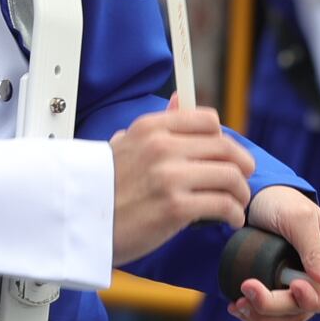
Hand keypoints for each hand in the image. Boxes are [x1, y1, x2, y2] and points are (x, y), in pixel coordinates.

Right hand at [108, 103, 254, 263]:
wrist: (77, 221)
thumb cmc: (101, 188)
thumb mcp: (125, 143)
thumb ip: (157, 123)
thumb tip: (179, 99)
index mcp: (150, 128)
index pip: (208, 121)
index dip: (224, 140)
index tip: (226, 156)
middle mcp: (162, 147)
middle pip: (227, 148)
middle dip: (242, 167)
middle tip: (241, 181)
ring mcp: (169, 177)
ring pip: (231, 176)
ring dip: (241, 193)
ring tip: (236, 205)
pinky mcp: (175, 208)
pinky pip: (223, 205)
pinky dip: (233, 214)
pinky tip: (228, 220)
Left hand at [229, 186, 319, 320]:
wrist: (256, 198)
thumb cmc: (281, 200)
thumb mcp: (298, 218)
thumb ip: (315, 249)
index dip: (314, 299)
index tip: (292, 285)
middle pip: (309, 308)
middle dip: (277, 305)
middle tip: (247, 290)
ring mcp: (305, 283)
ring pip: (290, 315)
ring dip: (263, 314)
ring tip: (239, 304)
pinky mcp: (284, 288)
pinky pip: (276, 313)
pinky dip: (256, 313)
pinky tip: (238, 306)